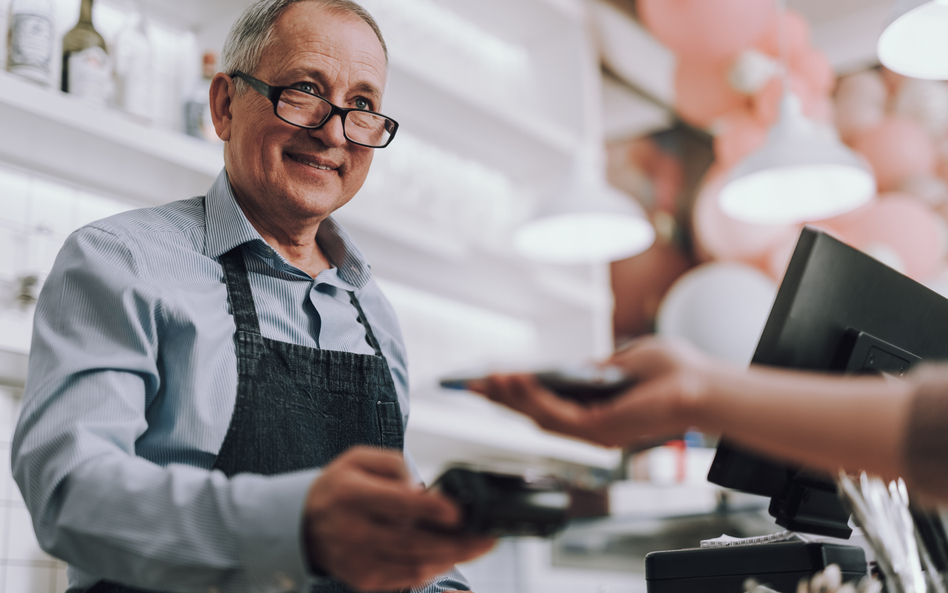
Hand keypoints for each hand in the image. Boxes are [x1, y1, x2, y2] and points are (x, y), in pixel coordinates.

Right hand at [304, 447, 495, 590]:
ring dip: (451, 558)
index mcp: (352, 495)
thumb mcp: (359, 458)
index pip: (398, 504)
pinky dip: (432, 569)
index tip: (458, 512)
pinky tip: (448, 557)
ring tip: (475, 547)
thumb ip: (393, 464)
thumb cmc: (339, 487)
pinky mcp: (364, 580)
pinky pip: (406, 579)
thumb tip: (422, 488)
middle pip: (414, 542)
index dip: (432, 510)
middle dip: (457, 543)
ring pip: (415, 565)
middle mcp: (353, 531)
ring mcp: (359, 561)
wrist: (302, 524)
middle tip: (487, 538)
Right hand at [468, 337, 718, 448]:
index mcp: (596, 409)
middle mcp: (592, 425)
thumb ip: (596, 365)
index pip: (547, 403)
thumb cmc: (676, 370)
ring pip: (539, 417)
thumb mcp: (625, 359)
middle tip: (469, 385)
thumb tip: (570, 366)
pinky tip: (516, 379)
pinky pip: (556, 414)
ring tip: (485, 380)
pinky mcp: (599, 429)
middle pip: (535, 413)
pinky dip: (532, 397)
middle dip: (500, 398)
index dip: (515, 392)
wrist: (704, 386)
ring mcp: (594, 431)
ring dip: (510, 397)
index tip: (486, 381)